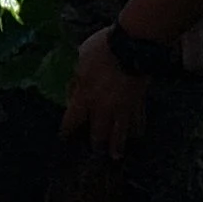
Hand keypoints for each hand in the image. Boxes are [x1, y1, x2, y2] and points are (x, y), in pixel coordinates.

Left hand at [62, 25, 148, 158]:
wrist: (131, 46)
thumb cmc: (102, 49)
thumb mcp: (80, 59)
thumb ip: (77, 76)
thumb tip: (74, 87)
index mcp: (85, 96)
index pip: (73, 120)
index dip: (67, 130)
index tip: (64, 137)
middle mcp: (103, 108)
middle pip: (99, 133)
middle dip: (96, 144)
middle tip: (95, 153)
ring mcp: (123, 108)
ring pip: (120, 133)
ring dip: (117, 145)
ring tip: (116, 155)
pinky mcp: (138, 103)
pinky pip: (138, 121)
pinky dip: (137, 129)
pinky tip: (137, 134)